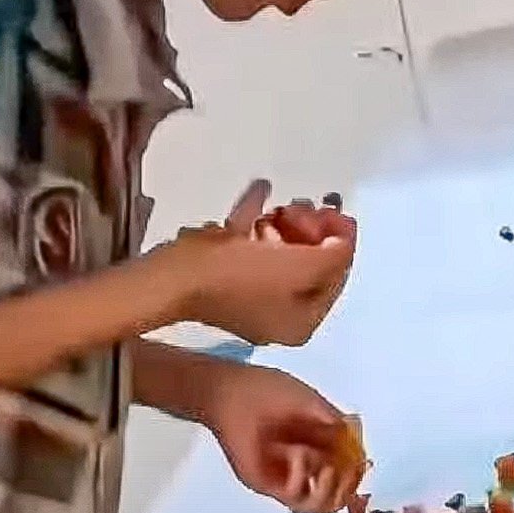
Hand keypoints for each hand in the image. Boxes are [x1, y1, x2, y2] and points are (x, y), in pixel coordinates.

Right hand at [153, 180, 356, 345]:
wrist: (169, 277)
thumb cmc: (240, 275)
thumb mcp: (301, 267)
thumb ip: (335, 255)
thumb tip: (344, 241)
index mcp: (301, 323)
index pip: (336, 276)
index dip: (341, 240)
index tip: (336, 209)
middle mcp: (279, 318)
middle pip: (308, 265)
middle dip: (310, 230)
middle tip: (303, 205)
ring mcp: (249, 299)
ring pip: (280, 254)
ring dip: (284, 224)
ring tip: (281, 205)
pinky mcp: (222, 279)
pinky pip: (248, 246)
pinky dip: (254, 220)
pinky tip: (259, 190)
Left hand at [202, 361, 362, 512]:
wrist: (233, 392)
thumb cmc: (270, 392)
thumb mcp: (312, 403)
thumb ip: (336, 423)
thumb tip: (358, 443)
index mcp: (319, 447)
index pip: (347, 474)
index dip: (358, 474)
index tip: (363, 463)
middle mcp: (305, 467)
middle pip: (336, 497)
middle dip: (347, 487)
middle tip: (345, 471)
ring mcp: (285, 477)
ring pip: (316, 506)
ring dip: (329, 489)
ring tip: (325, 469)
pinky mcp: (266, 483)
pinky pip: (292, 496)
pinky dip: (303, 476)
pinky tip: (299, 454)